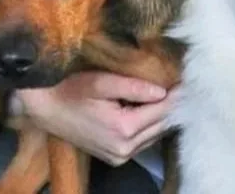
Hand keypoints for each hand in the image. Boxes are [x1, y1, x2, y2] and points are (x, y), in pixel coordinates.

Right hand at [13, 70, 177, 166]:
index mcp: (123, 129)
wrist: (46, 108)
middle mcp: (124, 149)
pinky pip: (144, 141)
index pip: (162, 110)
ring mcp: (120, 157)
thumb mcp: (101, 82)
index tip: (188, 77)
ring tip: (172, 92)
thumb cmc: (71, 90)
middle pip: (162, 124)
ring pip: (155, 134)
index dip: (177, 93)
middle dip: (173, 104)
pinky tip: (153, 107)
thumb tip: (163, 91)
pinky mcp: (116, 157)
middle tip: (185, 82)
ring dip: (163, 115)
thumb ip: (133, 87)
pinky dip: (152, 125)